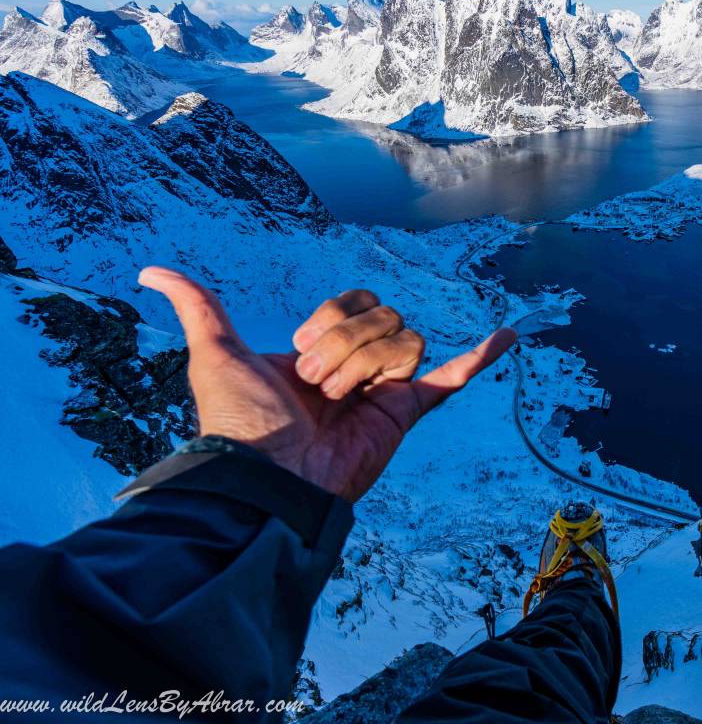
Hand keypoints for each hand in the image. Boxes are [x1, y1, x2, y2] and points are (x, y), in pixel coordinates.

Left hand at [140, 267, 515, 501]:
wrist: (270, 476)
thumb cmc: (242, 421)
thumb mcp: (216, 354)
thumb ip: (199, 308)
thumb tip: (150, 271)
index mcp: (321, 350)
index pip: (354, 301)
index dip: (330, 319)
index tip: (298, 356)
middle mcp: (356, 365)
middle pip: (383, 316)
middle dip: (346, 346)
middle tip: (317, 388)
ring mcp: (385, 387)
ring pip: (407, 340)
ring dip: (369, 365)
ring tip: (341, 401)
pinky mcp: (407, 412)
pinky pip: (451, 378)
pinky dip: (480, 357)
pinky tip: (505, 336)